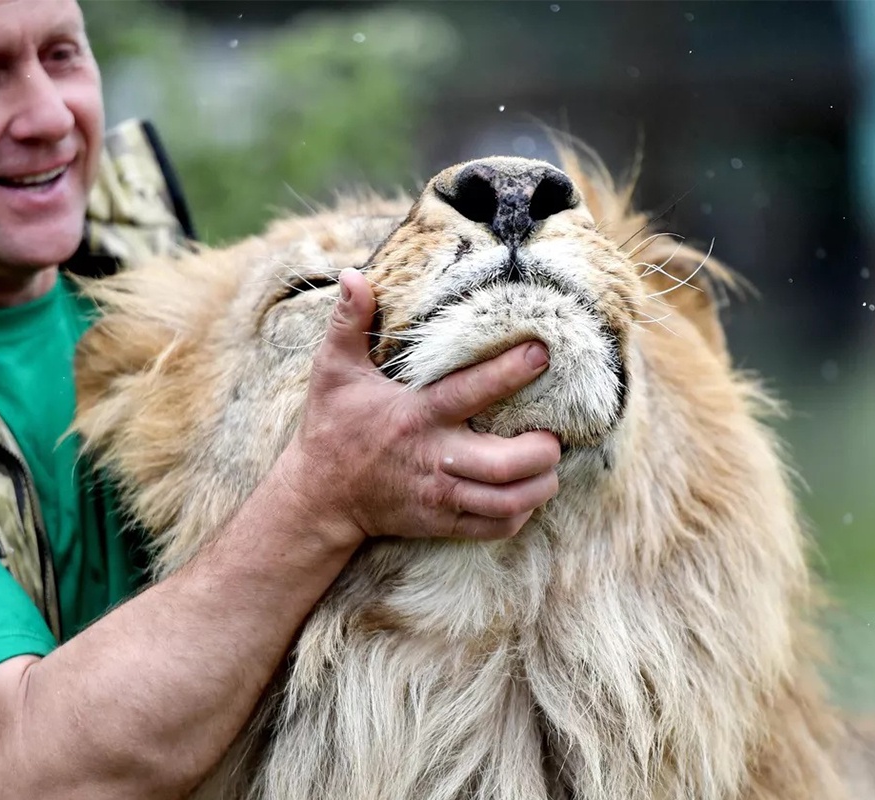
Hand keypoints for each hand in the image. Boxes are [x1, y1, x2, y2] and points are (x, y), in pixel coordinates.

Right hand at [275, 268, 560, 548]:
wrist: (319, 497)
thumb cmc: (332, 427)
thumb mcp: (333, 371)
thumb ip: (348, 322)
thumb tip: (353, 275)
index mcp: (415, 416)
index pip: (470, 392)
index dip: (509, 373)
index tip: (541, 353)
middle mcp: (433, 459)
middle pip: (504, 465)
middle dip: (542, 451)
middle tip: (555, 433)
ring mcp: (440, 495)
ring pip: (507, 502)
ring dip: (540, 485)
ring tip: (550, 463)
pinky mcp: (442, 522)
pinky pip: (495, 526)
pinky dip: (520, 512)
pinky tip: (526, 492)